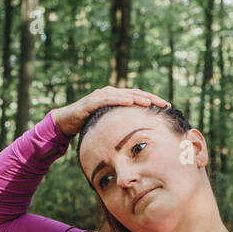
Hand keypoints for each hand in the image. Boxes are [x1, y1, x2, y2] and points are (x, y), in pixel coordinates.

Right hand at [51, 86, 171, 137]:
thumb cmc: (88, 124)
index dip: (152, 100)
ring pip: (123, 94)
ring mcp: (100, 95)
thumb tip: (137, 139)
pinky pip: (108, 99)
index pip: (137, 97)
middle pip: (134, 93)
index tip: (166, 106)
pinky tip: (130, 101)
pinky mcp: (92, 101)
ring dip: (138, 98)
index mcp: (116, 97)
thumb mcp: (108, 125)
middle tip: (164, 104)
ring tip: (150, 102)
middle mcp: (110, 92)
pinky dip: (119, 99)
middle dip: (150, 98)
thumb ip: (120, 125)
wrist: (66, 121)